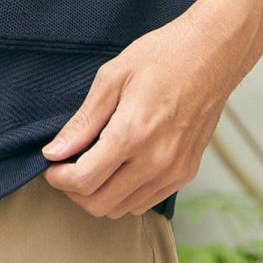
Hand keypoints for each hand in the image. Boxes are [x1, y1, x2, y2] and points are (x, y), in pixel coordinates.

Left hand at [40, 8, 248, 217]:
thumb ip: (83, 121)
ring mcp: (173, 171)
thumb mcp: (112, 77)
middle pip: (99, 204)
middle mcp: (154, 161)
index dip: (58, 178)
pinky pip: (147, 201)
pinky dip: (125, 193)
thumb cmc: (161, 56)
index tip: (51, 165)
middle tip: (67, 167)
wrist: (211, 54)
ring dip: (100, 194)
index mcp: (131, 134)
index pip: (83, 181)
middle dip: (74, 190)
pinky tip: (120, 166)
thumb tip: (54, 151)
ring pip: (122, 209)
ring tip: (92, 165)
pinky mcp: (186, 172)